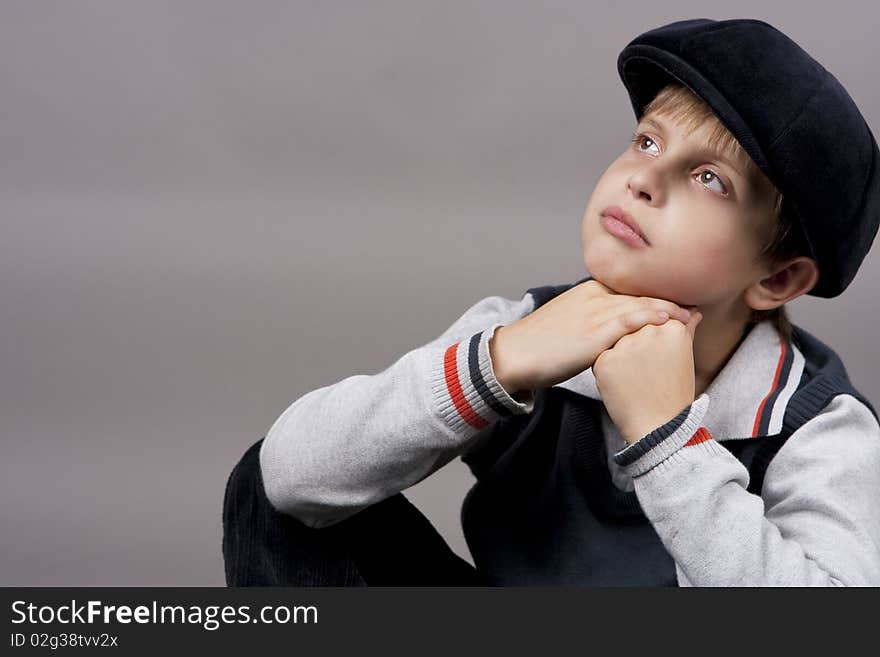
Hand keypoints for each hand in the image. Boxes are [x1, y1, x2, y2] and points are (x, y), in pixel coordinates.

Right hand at [490, 279, 693, 394]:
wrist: (514, 355)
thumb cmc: (538, 346)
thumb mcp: (567, 323)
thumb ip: (590, 320)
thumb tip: (609, 331)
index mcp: (587, 292)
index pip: (629, 290)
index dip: (655, 295)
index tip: (677, 302)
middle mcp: (594, 296)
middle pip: (639, 294)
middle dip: (669, 299)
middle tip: (694, 306)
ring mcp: (595, 312)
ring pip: (640, 304)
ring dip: (670, 308)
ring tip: (693, 314)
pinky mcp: (595, 331)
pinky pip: (631, 320)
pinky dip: (653, 316)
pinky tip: (671, 319)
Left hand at [592, 311, 702, 443]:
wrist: (658, 427)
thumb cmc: (673, 392)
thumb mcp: (685, 357)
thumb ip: (686, 329)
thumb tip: (693, 311)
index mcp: (672, 328)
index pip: (654, 319)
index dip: (653, 341)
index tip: (658, 359)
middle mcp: (649, 331)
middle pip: (634, 328)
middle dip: (636, 346)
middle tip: (646, 372)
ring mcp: (625, 345)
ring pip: (616, 341)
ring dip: (621, 356)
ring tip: (636, 379)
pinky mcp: (605, 360)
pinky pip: (602, 357)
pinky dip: (608, 370)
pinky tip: (622, 384)